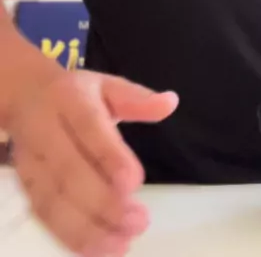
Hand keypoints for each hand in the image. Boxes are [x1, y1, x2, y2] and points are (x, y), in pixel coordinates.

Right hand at [7, 68, 177, 255]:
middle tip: (139, 221)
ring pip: (52, 199)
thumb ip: (138, 98)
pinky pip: (43, 214)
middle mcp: (45, 130)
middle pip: (68, 170)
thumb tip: (171, 103)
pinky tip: (97, 249)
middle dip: (102, 202)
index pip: (88, 126)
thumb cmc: (76, 95)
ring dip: (86, 227)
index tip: (135, 184)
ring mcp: (31, 160)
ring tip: (122, 244)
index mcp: (70, 99)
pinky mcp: (25, 184)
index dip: (109, 156)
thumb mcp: (107, 86)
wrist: (23, 95)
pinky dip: (68, 236)